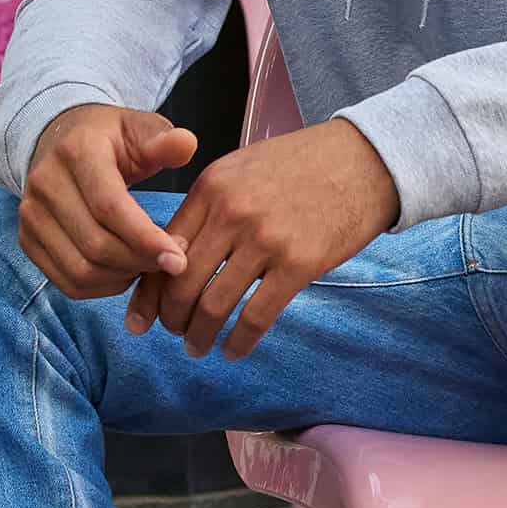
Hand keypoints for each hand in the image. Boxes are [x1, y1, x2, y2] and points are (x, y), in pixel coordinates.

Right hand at [18, 103, 198, 298]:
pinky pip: (66, 281)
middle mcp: (46, 184)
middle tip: (174, 260)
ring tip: (152, 263)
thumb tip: (187, 145)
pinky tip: (127, 271)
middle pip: (95, 244)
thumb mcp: (140, 127)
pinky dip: (102, 287)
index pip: (109, 207)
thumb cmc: (110, 137)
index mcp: (77, 151)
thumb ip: (164, 139)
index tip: (179, 258)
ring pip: (80, 270)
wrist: (60, 139)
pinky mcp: (28, 240)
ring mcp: (31, 215)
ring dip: (122, 277)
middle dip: (140, 261)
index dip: (145, 238)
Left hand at [124, 118, 399, 359]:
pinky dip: (238, 343)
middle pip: (182, 284)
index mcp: (213, 186)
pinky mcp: (299, 263)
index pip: (163, 250)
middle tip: (176, 334)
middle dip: (172, 320)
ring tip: (199, 347)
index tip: (144, 319)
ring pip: (214, 307)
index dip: (149, 292)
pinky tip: (234, 350)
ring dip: (200, 337)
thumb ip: (209, 207)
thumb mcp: (244, 169)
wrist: (362, 158)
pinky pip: (255, 317)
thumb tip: (173, 259)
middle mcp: (232, 211)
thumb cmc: (301, 164)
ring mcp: (266, 239)